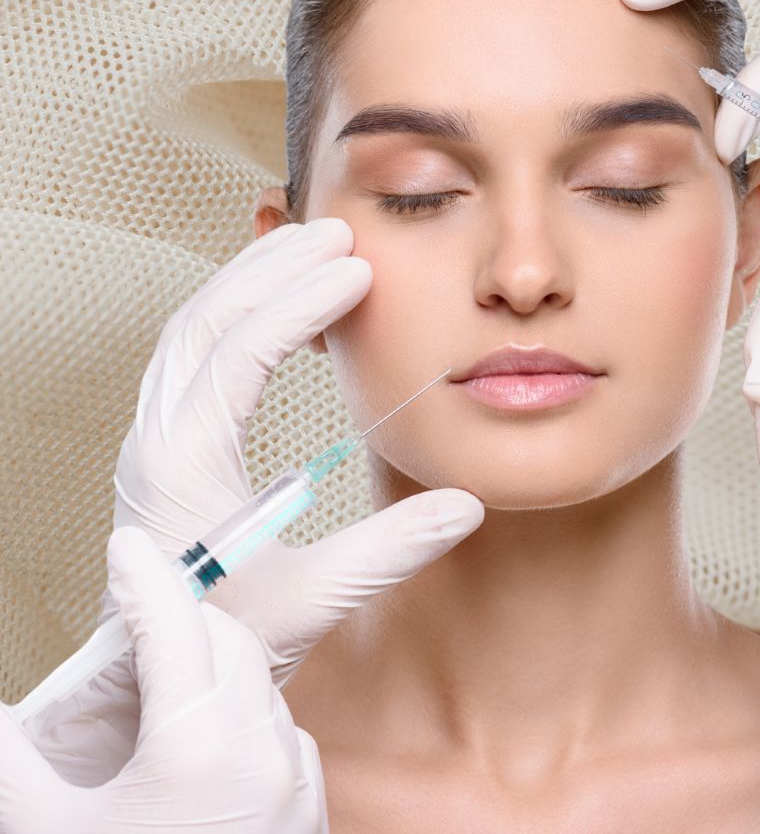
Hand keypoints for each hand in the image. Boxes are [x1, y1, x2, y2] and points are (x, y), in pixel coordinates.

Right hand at [0, 528, 327, 831]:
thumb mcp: (48, 829)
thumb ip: (14, 761)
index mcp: (196, 746)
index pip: (173, 627)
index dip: (145, 579)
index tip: (126, 546)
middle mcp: (259, 753)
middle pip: (229, 644)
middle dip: (184, 621)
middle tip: (137, 623)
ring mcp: (293, 781)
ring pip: (260, 687)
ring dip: (217, 673)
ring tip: (165, 694)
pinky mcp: (310, 810)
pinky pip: (282, 735)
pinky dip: (247, 721)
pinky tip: (208, 744)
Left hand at [22, 217, 483, 782]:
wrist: (149, 670)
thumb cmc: (224, 637)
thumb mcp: (311, 600)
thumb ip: (388, 551)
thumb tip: (466, 505)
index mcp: (186, 463)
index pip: (244, 352)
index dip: (304, 304)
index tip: (358, 272)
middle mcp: (157, 436)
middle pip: (208, 318)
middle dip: (274, 267)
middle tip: (337, 233)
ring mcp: (151, 434)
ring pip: (192, 327)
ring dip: (248, 279)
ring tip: (308, 246)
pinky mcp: (160, 440)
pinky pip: (190, 349)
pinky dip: (232, 308)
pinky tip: (270, 300)